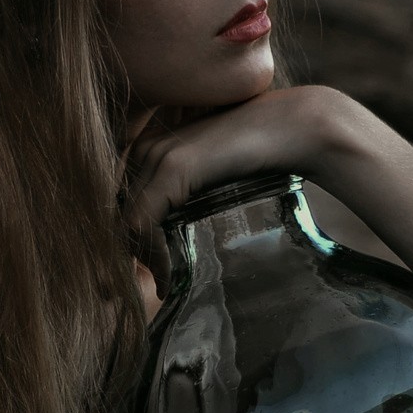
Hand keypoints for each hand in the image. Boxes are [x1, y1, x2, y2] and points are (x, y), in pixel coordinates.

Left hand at [122, 86, 366, 293]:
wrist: (295, 127)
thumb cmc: (263, 156)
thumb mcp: (213, 178)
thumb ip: (190, 196)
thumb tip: (177, 241)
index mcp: (151, 147)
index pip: (121, 201)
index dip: (129, 239)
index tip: (148, 270)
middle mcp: (146, 147)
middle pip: (116, 212)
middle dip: (130, 252)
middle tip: (152, 285)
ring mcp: (157, 154)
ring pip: (125, 221)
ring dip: (141, 259)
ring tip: (163, 285)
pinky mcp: (173, 167)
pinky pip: (142, 222)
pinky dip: (152, 255)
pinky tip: (169, 277)